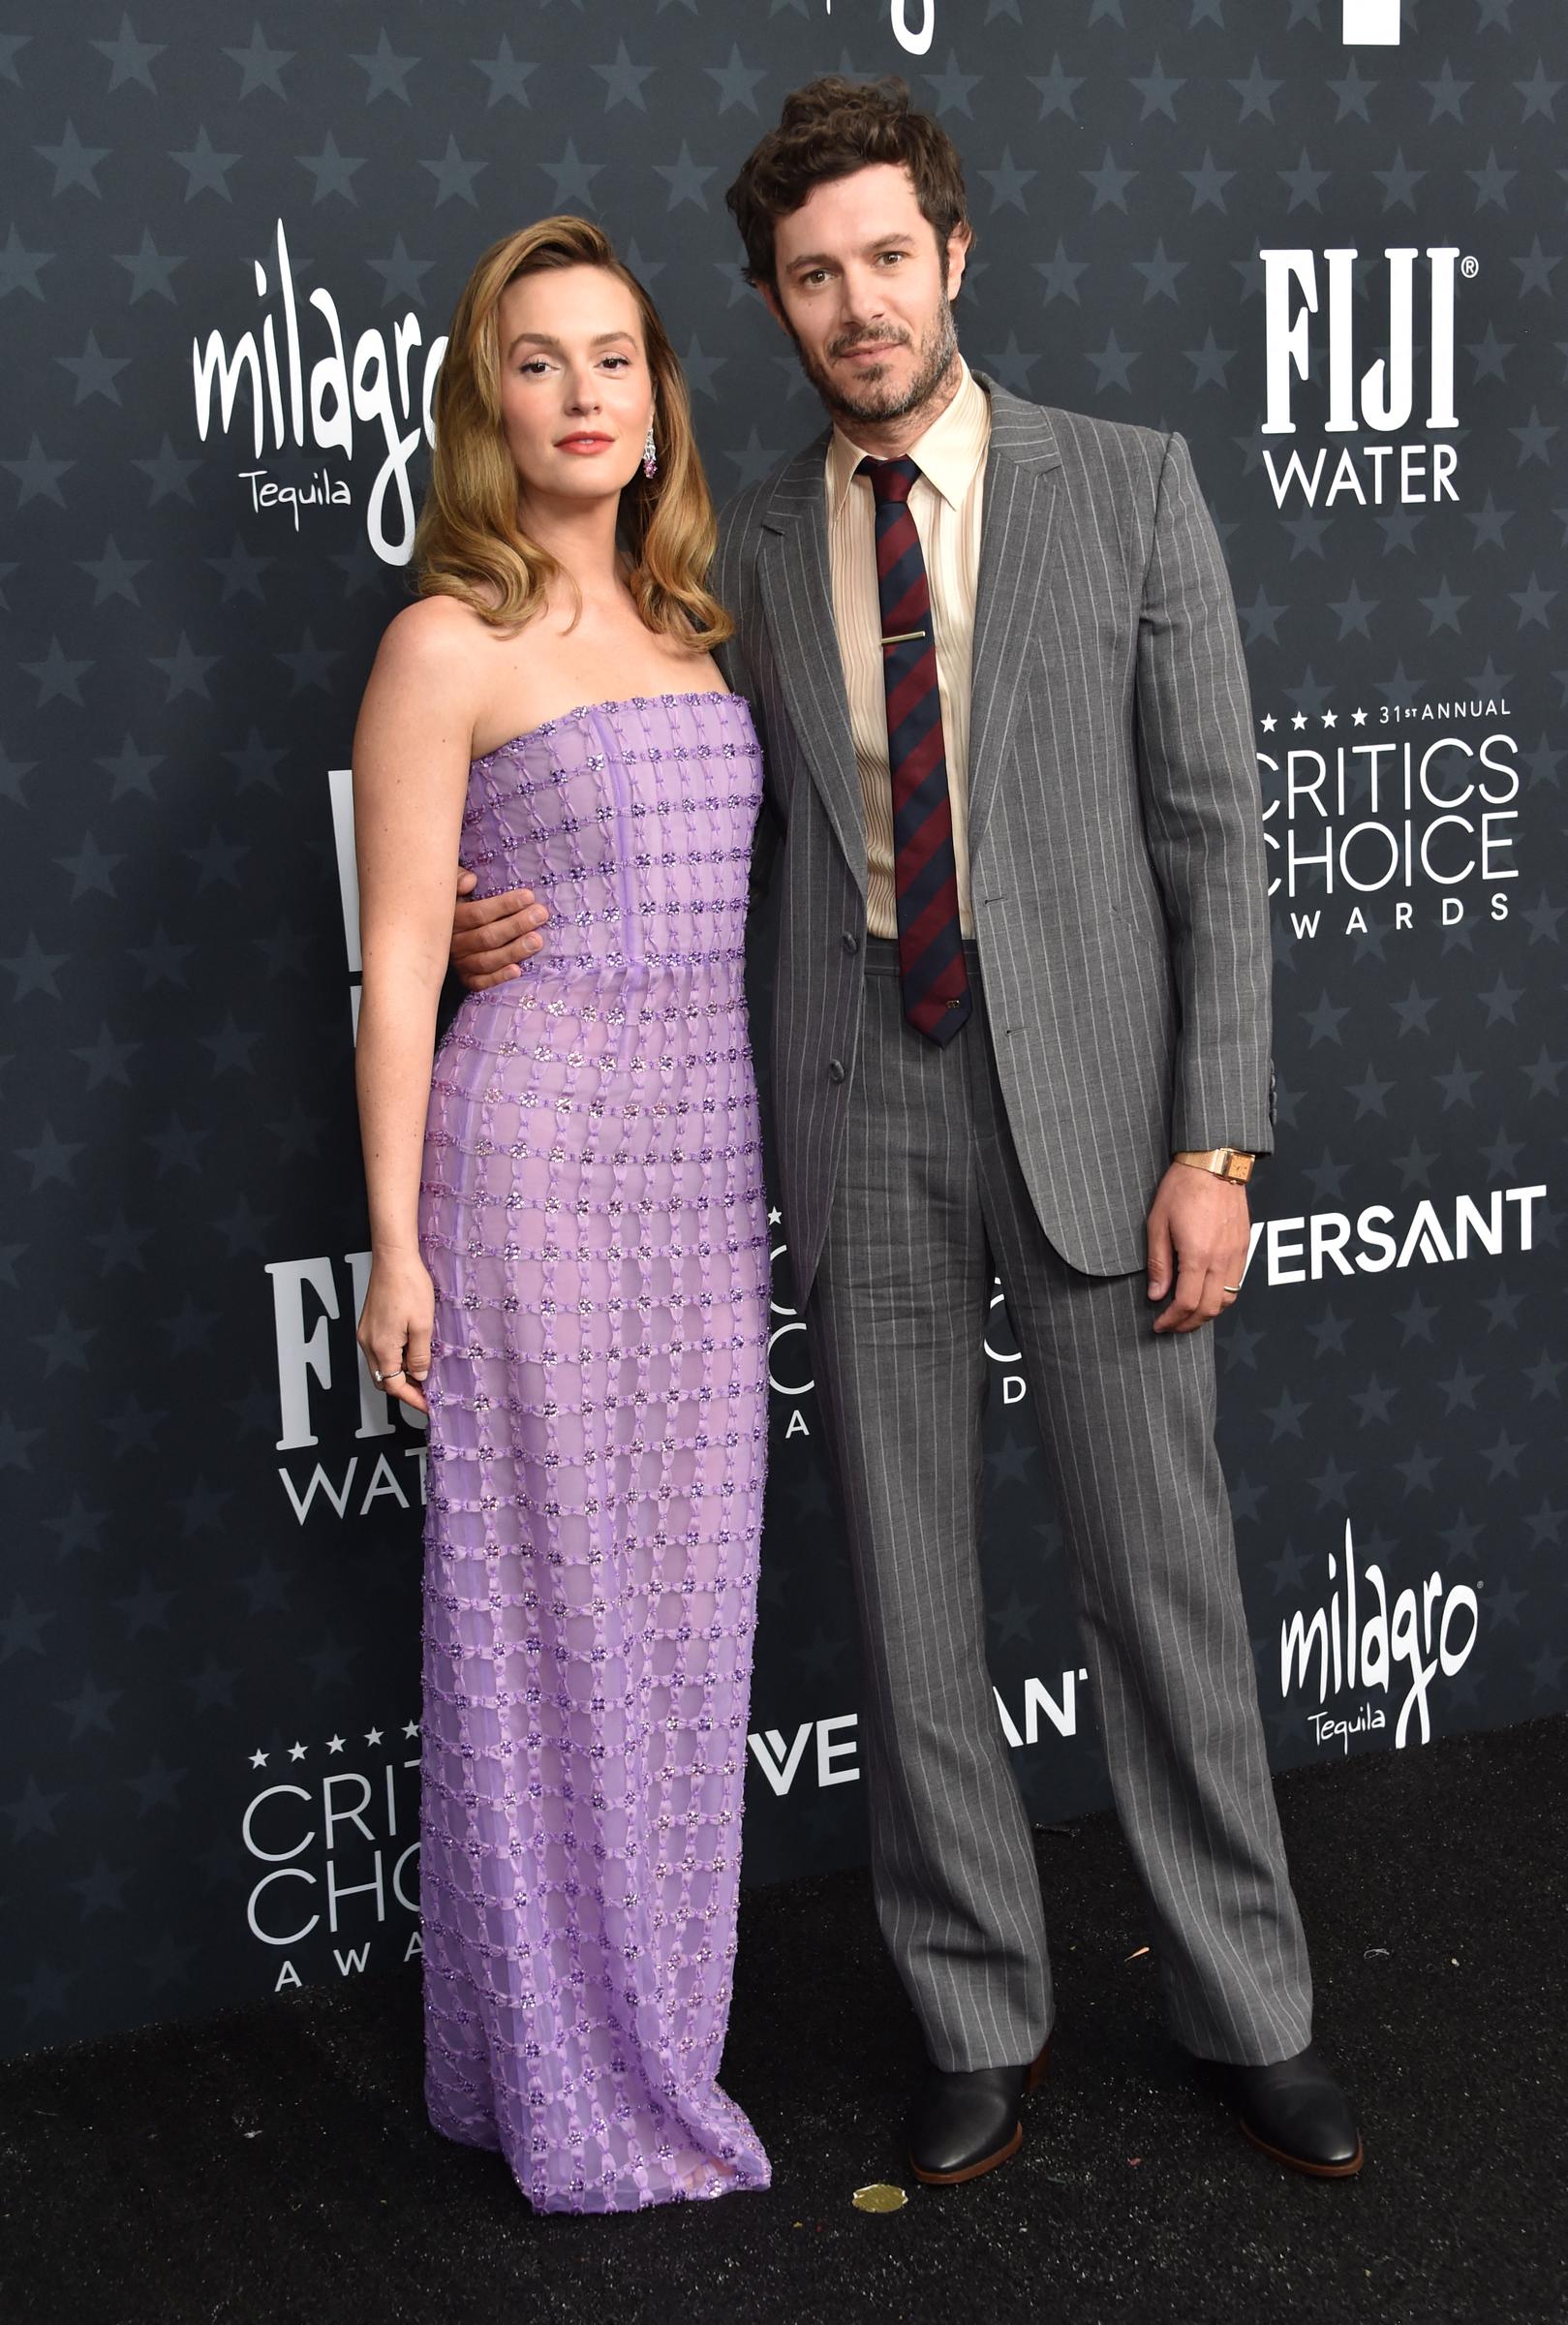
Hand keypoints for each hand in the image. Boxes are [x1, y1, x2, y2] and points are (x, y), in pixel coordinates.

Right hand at [355, 1252, 434, 1415]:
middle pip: (384, 1380)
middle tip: (427, 1392)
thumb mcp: (423, 1325)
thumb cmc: (409, 1286)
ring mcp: (366, 1333)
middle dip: (405, 1390)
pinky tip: (412, 1353)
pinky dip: (395, 1359)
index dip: (412, 1399)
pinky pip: (380, 1351)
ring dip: (400, 1374)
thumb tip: (419, 1376)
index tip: (428, 1405)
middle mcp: (368, 1343)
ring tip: (424, 1372)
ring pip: (381, 1366)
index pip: (394, 1386)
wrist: (393, 1259)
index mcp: (381, 1347)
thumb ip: (420, 1355)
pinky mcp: (369, 1324)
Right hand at [450, 865, 548, 991]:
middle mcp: (453, 942)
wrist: (430, 931)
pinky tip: (517, 971)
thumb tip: (471, 881)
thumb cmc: (453, 902)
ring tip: (537, 941)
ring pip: (486, 960)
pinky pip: (480, 982)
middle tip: (540, 915)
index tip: (529, 896)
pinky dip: (498, 978)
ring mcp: (459, 962)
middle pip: (486, 937)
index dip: (504, 905)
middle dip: (516, 925)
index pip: (478, 914)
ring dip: (513, 951)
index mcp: (450, 918)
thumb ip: (456, 880)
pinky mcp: (465, 978)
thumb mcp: (447, 886)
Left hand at [1146, 1163, 1249, 1335]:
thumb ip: (1159, 1263)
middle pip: (1210, 1308)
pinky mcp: (1244, 1246)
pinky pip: (1237, 1282)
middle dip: (1189, 1324)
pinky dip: (1221, 1296)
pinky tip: (1205, 1293)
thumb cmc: (1182, 1188)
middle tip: (1172, 1325)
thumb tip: (1156, 1294)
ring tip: (1188, 1313)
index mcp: (1197, 1255)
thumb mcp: (1158, 1224)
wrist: (1214, 1163)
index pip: (1187, 1303)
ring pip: (1228, 1299)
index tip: (1159, 1324)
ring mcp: (1237, 1253)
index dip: (1172, 1320)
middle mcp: (1222, 1259)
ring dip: (1208, 1313)